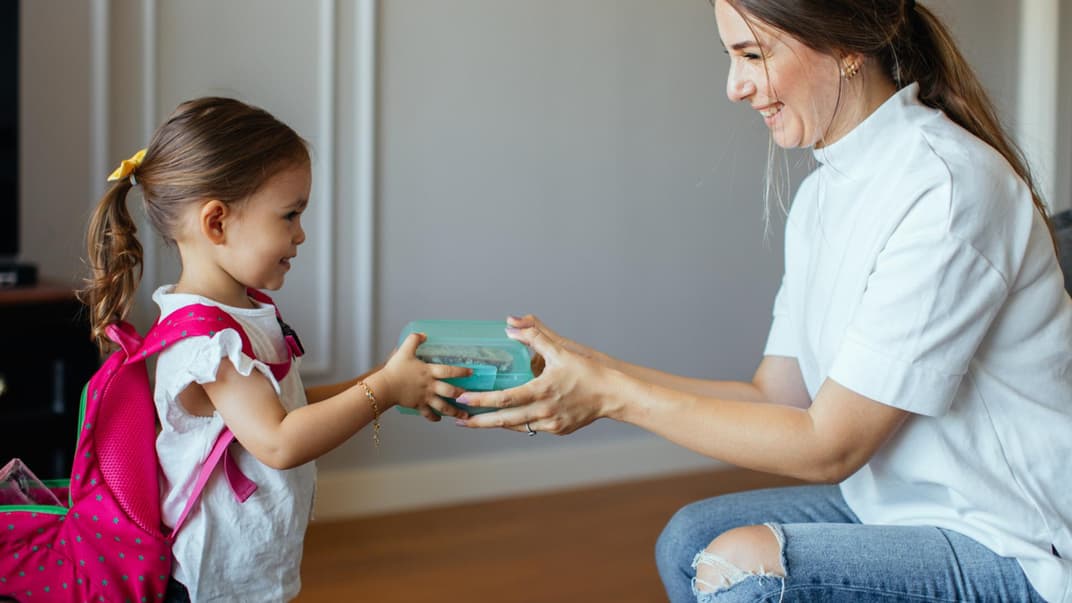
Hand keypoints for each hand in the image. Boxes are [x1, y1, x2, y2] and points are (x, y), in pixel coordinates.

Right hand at [380, 332, 472, 421]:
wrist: (385, 386)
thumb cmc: (395, 369)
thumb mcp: (404, 350)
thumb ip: (414, 340)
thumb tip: (423, 334)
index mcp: (429, 372)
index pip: (449, 371)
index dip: (461, 371)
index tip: (471, 373)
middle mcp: (430, 385)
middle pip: (450, 391)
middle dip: (461, 394)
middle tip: (469, 396)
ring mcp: (425, 397)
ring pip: (443, 406)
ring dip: (454, 411)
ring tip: (464, 415)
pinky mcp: (418, 405)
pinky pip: (428, 413)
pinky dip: (434, 417)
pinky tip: (439, 419)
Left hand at [454, 320, 607, 434]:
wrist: (613, 395)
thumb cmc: (588, 372)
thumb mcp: (561, 351)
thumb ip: (535, 337)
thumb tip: (511, 326)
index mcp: (541, 391)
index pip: (503, 398)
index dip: (480, 400)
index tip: (462, 398)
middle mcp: (543, 411)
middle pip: (503, 420)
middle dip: (478, 421)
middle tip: (458, 420)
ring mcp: (550, 424)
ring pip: (516, 427)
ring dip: (495, 424)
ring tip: (476, 422)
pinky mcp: (558, 430)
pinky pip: (532, 428)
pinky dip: (517, 424)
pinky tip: (508, 419)